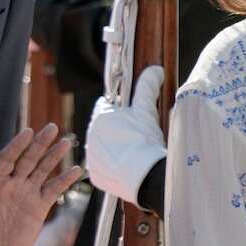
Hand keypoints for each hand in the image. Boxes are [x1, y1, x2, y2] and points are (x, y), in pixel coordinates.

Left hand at [0, 124, 84, 245]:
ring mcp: (26, 193)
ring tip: (65, 142)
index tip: (27, 132)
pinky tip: (76, 170)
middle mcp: (12, 183)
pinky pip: (54, 190)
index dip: (16, 145)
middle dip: (39, 143)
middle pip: (27, 158)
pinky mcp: (39, 206)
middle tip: (51, 127)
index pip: (6, 158)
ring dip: (53, 156)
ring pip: (42, 169)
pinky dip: (65, 180)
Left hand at [84, 66, 165, 204]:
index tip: (130, 117)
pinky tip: (128, 167)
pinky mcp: (96, 175)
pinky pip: (104, 168)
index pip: (105, 106)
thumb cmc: (144, 139)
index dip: (119, 110)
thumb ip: (147, 86)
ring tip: (133, 152)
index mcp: (99, 117)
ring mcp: (91, 157)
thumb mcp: (146, 109)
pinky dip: (113, 167)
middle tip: (134, 136)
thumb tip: (155, 69)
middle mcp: (90, 136)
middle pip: (103, 128)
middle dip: (115, 129)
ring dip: (113, 148)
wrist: (145, 175)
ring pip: (102, 148)